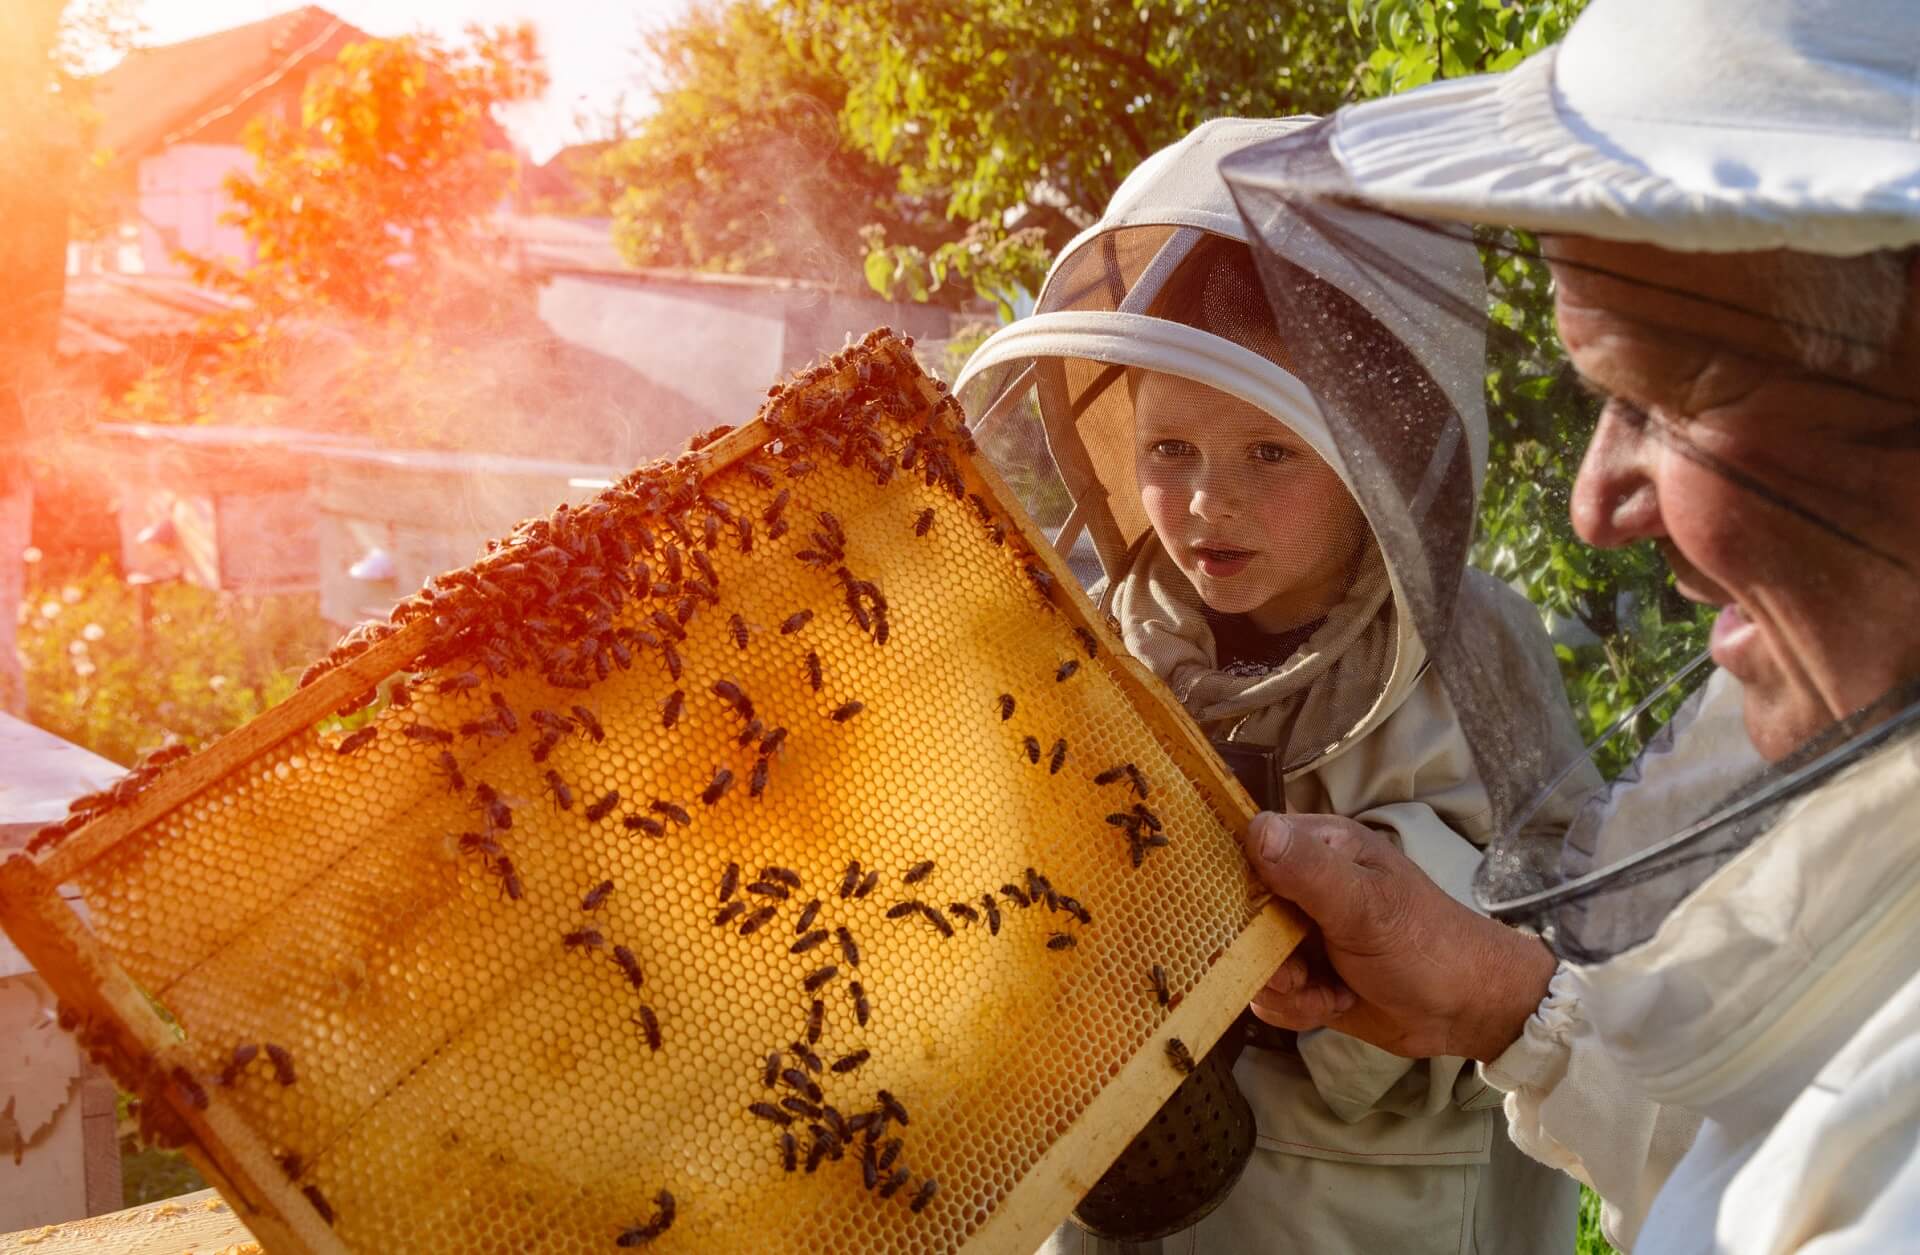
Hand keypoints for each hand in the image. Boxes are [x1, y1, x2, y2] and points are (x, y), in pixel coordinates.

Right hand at [1245, 812, 1556, 1061]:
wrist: (1466, 1011)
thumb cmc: (1426, 945)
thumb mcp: (1367, 905)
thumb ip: (1309, 870)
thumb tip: (1255, 829)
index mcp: (1316, 846)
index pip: (1245, 842)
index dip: (1224, 874)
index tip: (1230, 911)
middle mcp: (1299, 884)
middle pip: (1235, 910)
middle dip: (1260, 951)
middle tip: (1296, 971)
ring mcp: (1298, 932)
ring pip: (1247, 959)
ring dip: (1283, 986)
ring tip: (1326, 990)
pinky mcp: (1302, 975)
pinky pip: (1267, 993)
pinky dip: (1295, 1007)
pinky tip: (1332, 1003)